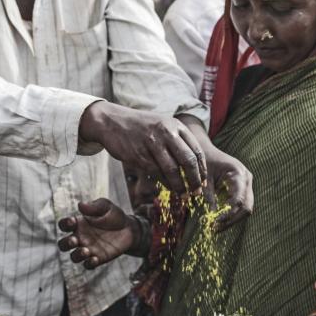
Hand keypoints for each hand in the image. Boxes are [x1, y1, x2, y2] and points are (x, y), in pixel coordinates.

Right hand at [58, 199, 142, 268]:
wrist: (130, 229)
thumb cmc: (114, 216)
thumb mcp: (106, 207)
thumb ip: (94, 206)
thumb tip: (80, 205)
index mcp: (79, 224)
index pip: (64, 225)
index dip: (65, 224)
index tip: (73, 221)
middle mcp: (80, 238)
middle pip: (63, 244)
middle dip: (66, 243)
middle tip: (75, 240)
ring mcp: (88, 249)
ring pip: (74, 257)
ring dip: (77, 255)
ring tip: (86, 250)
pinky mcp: (98, 258)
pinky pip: (88, 265)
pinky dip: (89, 263)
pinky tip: (95, 258)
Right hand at [78, 101, 206, 194]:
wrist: (112, 121)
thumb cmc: (140, 127)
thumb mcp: (162, 125)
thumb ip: (177, 140)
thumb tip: (194, 165)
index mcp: (175, 125)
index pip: (196, 150)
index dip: (202, 168)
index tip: (203, 181)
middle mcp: (166, 132)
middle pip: (187, 160)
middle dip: (195, 179)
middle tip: (197, 191)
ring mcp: (152, 143)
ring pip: (172, 170)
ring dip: (180, 186)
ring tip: (184, 194)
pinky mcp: (139, 155)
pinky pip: (156, 173)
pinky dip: (165, 183)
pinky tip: (169, 188)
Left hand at [205, 146, 253, 230]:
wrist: (206, 151)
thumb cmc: (204, 162)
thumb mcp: (204, 179)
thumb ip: (209, 196)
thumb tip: (212, 216)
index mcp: (238, 173)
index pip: (239, 200)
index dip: (228, 214)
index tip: (214, 222)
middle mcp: (246, 179)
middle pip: (247, 207)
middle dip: (232, 220)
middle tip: (215, 229)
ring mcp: (247, 184)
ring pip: (246, 209)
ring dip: (232, 220)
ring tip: (215, 228)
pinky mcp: (243, 189)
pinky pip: (241, 206)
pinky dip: (231, 215)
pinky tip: (218, 221)